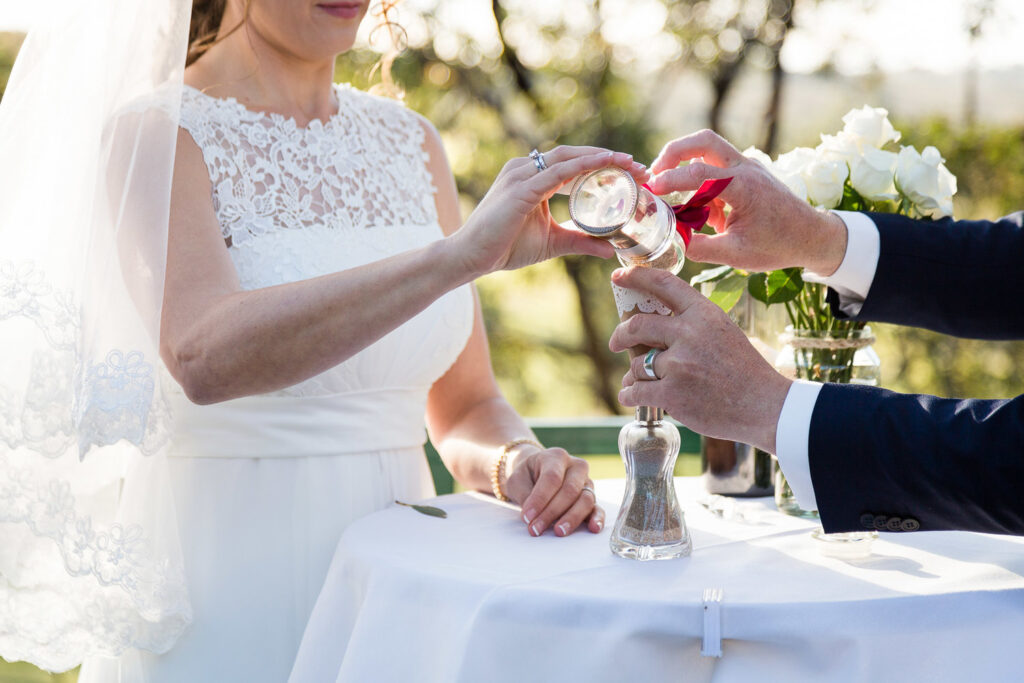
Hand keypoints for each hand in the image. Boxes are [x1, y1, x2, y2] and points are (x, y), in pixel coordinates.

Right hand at [452, 146, 648, 275]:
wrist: (471, 257)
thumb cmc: (504, 247)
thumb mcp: (552, 243)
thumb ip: (580, 241)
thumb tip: (611, 250)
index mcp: (532, 177)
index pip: (574, 164)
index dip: (604, 166)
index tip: (634, 173)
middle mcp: (526, 169)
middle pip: (575, 156)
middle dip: (610, 159)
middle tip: (641, 167)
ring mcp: (522, 175)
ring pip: (569, 158)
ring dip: (602, 159)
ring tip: (630, 164)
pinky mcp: (519, 188)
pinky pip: (556, 172)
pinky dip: (581, 166)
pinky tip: (603, 164)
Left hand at [503, 445, 604, 536]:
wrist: (534, 474)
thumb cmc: (526, 477)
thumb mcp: (517, 481)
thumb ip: (525, 496)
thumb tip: (533, 517)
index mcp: (556, 456)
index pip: (552, 478)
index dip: (540, 499)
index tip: (527, 516)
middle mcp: (576, 466)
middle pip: (570, 490)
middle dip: (552, 512)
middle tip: (536, 528)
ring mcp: (586, 482)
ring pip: (585, 500)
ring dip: (571, 518)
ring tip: (558, 532)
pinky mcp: (591, 498)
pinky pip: (597, 508)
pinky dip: (597, 518)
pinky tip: (593, 528)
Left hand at [608, 267, 791, 452]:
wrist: (765, 406)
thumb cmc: (744, 371)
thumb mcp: (723, 331)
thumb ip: (691, 323)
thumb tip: (651, 324)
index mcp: (703, 313)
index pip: (663, 284)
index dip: (635, 277)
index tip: (618, 277)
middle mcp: (689, 334)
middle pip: (636, 325)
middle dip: (620, 335)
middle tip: (616, 343)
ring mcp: (680, 364)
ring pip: (637, 364)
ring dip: (633, 374)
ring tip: (638, 382)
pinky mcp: (673, 393)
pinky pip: (636, 390)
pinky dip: (629, 394)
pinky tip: (630, 395)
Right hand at [647, 130, 846, 274]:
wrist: (812, 236)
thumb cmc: (779, 245)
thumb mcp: (737, 255)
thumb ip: (701, 248)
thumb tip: (672, 241)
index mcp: (744, 186)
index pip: (699, 174)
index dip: (671, 180)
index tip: (652, 191)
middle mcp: (745, 168)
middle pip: (703, 141)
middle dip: (673, 152)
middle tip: (654, 174)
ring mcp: (747, 167)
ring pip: (708, 148)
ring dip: (684, 163)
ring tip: (669, 190)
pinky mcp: (745, 173)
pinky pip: (715, 168)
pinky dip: (698, 180)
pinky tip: (697, 208)